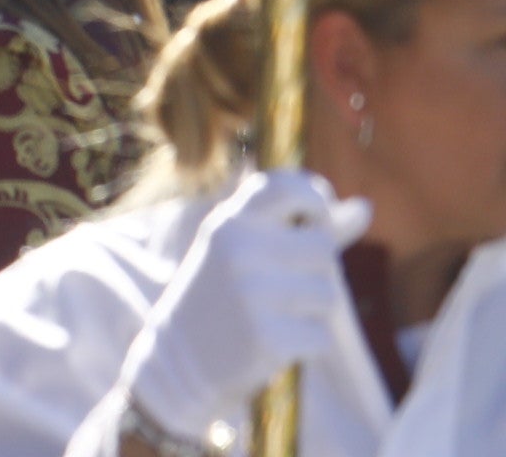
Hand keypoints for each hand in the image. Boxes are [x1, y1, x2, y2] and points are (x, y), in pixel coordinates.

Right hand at [118, 168, 364, 436]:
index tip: (316, 217)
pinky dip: (306, 344)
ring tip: (273, 315)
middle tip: (280, 287)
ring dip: (312, 310)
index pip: (284, 187)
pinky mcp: (267, 337)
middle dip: (315, 270)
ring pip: (327, 294)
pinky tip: (274, 342)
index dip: (315, 197)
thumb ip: (305, 227)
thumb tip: (366, 207)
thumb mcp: (246, 250)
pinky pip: (320, 335)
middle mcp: (238, 250)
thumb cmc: (222, 296)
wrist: (179, 358)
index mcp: (229, 223)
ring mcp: (251, 294)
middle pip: (323, 247)